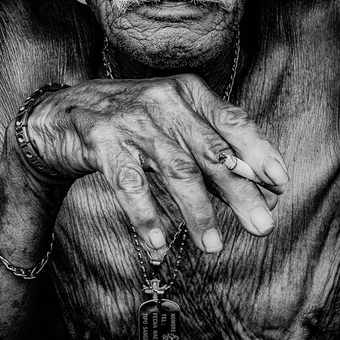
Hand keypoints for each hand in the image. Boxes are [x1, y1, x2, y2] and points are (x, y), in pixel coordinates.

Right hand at [17, 74, 288, 252]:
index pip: (232, 121)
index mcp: (187, 91)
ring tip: (213, 247)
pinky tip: (161, 244)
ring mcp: (131, 119)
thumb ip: (215, 152)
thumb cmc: (132, 124)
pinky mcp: (100, 139)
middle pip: (210, 151)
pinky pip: (129, 183)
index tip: (280, 183)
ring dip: (197, 212)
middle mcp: (163, 100)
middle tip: (263, 227)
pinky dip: (146, 215)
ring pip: (174, 170)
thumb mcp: (174, 126)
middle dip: (239, 192)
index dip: (258, 151)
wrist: (58, 115)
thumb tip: (263, 188)